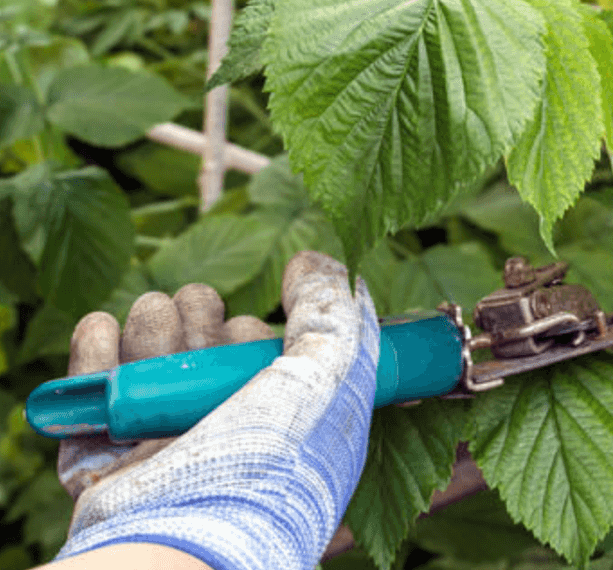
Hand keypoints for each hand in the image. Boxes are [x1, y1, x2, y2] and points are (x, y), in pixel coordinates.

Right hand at [55, 252, 378, 569]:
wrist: (194, 536)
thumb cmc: (275, 458)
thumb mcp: (334, 370)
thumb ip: (332, 309)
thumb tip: (315, 261)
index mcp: (285, 428)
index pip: (263, 364)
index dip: (253, 333)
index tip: (253, 326)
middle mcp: (226, 442)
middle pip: (203, 358)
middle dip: (197, 318)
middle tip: (197, 308)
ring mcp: (166, 458)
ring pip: (149, 371)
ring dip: (150, 327)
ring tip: (156, 314)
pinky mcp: (109, 472)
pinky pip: (94, 404)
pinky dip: (93, 358)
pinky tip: (102, 326)